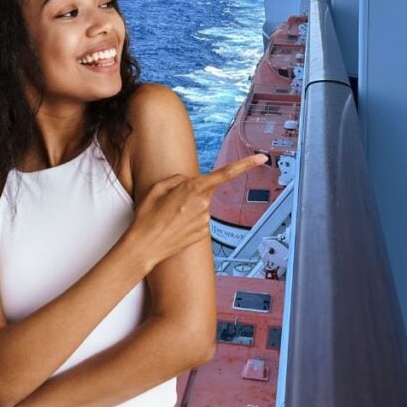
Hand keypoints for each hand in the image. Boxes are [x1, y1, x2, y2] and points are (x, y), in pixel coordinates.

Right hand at [129, 152, 268, 267]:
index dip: (246, 165)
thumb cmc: (147, 218)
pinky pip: (199, 221)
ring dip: (188, 208)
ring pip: (201, 206)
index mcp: (193, 188)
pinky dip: (188, 221)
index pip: (226, 173)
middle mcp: (203, 204)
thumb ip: (176, 179)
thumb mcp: (156, 188)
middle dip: (191, 193)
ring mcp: (205, 220)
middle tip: (170, 203)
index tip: (261, 159)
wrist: (144, 247)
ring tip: (169, 217)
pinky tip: (174, 226)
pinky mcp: (203, 233)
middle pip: (205, 191)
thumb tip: (187, 180)